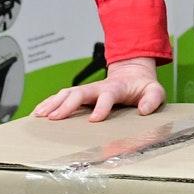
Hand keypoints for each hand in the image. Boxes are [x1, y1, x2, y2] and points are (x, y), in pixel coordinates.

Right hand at [32, 57, 165, 122]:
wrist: (133, 74)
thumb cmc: (143, 87)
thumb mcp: (155, 91)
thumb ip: (153, 99)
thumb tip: (143, 110)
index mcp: (118, 88)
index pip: (108, 95)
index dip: (102, 106)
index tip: (95, 119)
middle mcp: (99, 87)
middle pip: (80, 92)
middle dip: (67, 105)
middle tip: (54, 118)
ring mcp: (88, 90)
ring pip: (67, 93)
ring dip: (53, 103)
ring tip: (39, 116)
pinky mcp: (81, 94)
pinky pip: (62, 97)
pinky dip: (50, 103)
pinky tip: (38, 113)